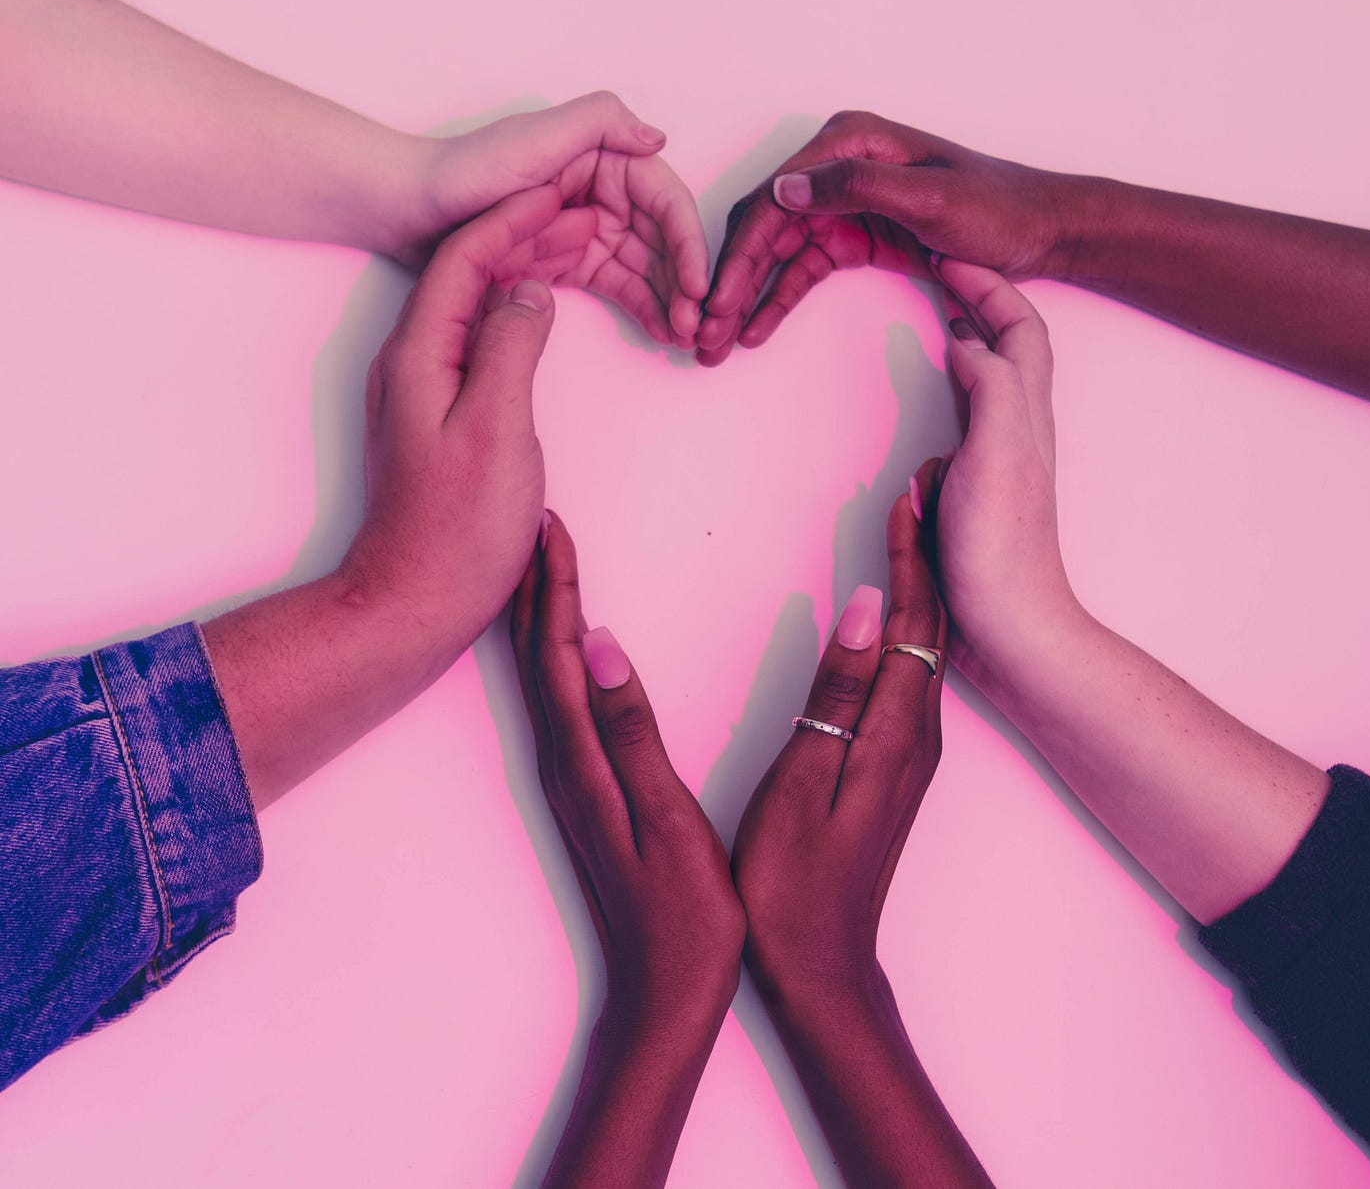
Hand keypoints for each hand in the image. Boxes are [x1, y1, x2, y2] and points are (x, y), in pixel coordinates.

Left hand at [340, 185, 588, 653]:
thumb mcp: (497, 431)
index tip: (561, 185)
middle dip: (523, 231)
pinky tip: (544, 313)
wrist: (416, 599)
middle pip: (467, 270)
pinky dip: (516, 313)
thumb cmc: (457, 529)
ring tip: (576, 246)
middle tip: (583, 207)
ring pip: (474, 303)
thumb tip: (531, 290)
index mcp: (420, 354)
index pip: (465, 257)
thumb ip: (512, 349)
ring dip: (522, 268)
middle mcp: (413, 360)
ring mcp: (424, 387)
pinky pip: (479, 339)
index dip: (514, 216)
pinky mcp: (440, 413)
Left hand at [395, 91, 708, 346]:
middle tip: (695, 325)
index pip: (663, 200)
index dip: (686, 243)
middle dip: (683, 281)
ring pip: (643, 266)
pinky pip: (614, 285)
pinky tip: (659, 331)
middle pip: (660, 238)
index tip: (697, 286)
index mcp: (600, 155)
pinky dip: (640, 306)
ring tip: (682, 336)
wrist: (407, 210)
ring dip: (668, 298)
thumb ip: (600, 123)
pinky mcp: (563, 260)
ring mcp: (581, 227)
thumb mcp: (536, 137)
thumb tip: (657, 137)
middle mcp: (598, 188)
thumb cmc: (465, 172)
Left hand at [511, 514, 744, 1017]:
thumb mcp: (666, 818)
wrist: (664, 992)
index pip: (560, 654)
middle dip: (538, 586)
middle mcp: (564, 765)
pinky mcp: (586, 793)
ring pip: (546, 680)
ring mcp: (571, 781)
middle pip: (540, 658)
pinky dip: (560, 660)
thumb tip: (602, 647)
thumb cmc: (683, 913)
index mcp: (581, 762)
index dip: (556, 587)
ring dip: (544, 618)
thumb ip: (632, 732)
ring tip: (547, 567)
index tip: (550, 525)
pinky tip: (572, 651)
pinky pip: (561, 705)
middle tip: (539, 524)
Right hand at [696, 110, 1080, 361]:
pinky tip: (753, 330)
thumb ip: (856, 187)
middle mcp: (836, 168)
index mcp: (849, 144)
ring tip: (717, 342)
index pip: (772, 201)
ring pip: (774, 254)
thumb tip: (785, 188)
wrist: (1039, 231)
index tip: (715, 301)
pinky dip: (776, 301)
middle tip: (703, 333)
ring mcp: (842, 204)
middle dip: (729, 282)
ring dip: (744, 298)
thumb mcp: (929, 197)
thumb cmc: (997, 208)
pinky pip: (802, 270)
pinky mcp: (854, 237)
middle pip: (763, 227)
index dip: (738, 255)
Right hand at [732, 475, 947, 996]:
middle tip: (921, 490)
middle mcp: (917, 734)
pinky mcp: (897, 765)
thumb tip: (863, 608)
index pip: (911, 619)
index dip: (911, 553)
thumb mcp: (803, 782)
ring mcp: (911, 752)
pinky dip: (905, 626)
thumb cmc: (794, 882)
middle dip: (927, 551)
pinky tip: (890, 613)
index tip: (909, 494)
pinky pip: (910, 674)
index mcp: (894, 731)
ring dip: (920, 584)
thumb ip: (835, 695)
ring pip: (925, 647)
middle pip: (930, 624)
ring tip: (912, 530)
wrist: (823, 963)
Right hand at [931, 259, 1079, 673]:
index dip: (991, 285)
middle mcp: (1018, 428)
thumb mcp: (997, 453)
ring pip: (991, 378)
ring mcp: (999, 458)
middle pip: (1011, 343)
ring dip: (969, 337)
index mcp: (1026, 413)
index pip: (1020, 327)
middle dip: (982, 298)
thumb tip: (968, 339)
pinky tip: (930, 397)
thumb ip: (989, 387)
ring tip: (937, 313)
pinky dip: (950, 388)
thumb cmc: (1003, 547)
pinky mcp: (977, 488)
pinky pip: (966, 417)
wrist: (1010, 625)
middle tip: (941, 271)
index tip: (950, 257)